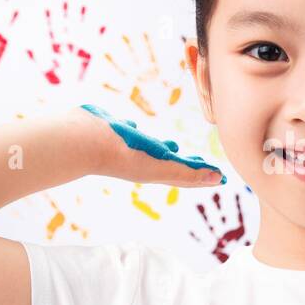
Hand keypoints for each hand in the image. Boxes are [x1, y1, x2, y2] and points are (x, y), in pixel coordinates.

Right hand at [68, 103, 225, 186]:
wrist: (85, 141)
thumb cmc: (125, 154)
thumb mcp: (164, 166)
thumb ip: (190, 172)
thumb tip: (219, 178)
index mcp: (156, 171)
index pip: (185, 176)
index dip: (202, 176)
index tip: (219, 175)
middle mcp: (143, 160)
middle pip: (170, 164)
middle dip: (186, 164)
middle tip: (201, 162)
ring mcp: (128, 146)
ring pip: (149, 149)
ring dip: (163, 150)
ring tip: (173, 147)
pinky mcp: (114, 131)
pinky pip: (129, 132)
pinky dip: (138, 132)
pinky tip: (135, 126)